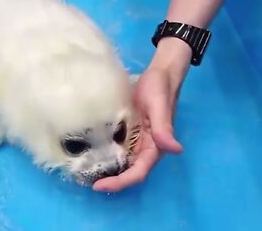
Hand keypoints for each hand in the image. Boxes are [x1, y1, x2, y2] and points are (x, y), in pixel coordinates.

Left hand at [93, 38, 190, 191]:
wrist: (159, 74)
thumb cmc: (159, 89)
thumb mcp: (159, 107)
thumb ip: (164, 129)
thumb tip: (175, 150)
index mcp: (154, 147)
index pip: (138, 172)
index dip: (121, 182)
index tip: (100, 186)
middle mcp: (146, 148)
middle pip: (129, 172)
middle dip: (112, 182)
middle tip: (88, 183)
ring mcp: (137, 142)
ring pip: (123, 164)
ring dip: (109, 172)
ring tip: (87, 175)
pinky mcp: (129, 133)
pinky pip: (118, 150)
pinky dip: (107, 157)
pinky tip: (92, 157)